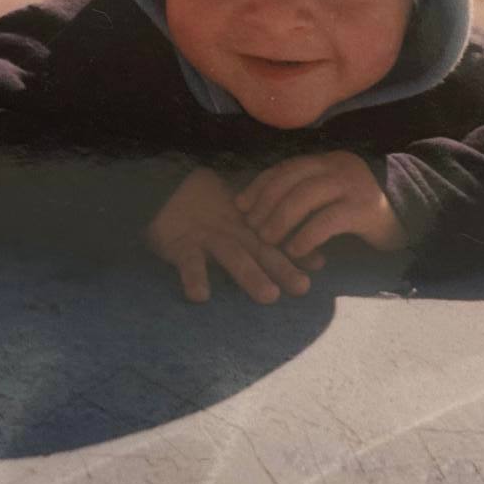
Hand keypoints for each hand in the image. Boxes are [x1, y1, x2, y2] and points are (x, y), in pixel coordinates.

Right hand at [145, 168, 317, 303]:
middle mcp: (234, 234)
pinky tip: (200, 296)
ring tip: (269, 296)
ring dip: (251, 275)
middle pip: (262, 251)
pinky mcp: (181, 244)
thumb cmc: (209, 212)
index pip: (278, 242)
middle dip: (282, 268)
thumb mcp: (242, 224)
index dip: (298, 252)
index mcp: (249, 229)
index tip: (319, 266)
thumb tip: (320, 262)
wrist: (163, 188)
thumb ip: (276, 243)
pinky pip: (188, 263)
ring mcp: (208, 238)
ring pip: (233, 256)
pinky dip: (194, 277)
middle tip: (303, 286)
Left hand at [236, 151, 408, 258]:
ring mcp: (352, 186)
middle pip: (291, 180)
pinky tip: (295, 250)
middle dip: (266, 203)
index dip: (260, 185)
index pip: (285, 168)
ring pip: (306, 196)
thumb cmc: (363, 207)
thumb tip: (263, 211)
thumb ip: (306, 195)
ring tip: (268, 240)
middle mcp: (337, 167)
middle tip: (252, 227)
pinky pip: (328, 220)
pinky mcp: (364, 208)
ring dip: (281, 219)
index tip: (240, 205)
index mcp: (326, 161)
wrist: (413, 211)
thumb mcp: (332, 194)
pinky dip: (306, 236)